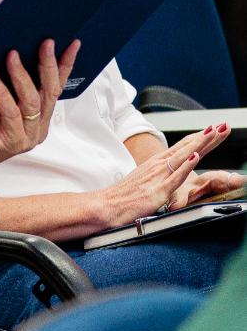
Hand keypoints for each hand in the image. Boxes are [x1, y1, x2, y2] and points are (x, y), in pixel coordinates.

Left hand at [0, 38, 79, 178]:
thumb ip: (7, 80)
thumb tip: (15, 50)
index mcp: (37, 117)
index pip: (55, 87)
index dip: (65, 65)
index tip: (71, 44)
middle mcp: (36, 128)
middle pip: (50, 92)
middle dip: (48, 64)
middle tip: (45, 43)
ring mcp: (27, 137)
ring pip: (32, 101)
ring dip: (22, 74)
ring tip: (11, 55)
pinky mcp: (12, 143)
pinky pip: (10, 112)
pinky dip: (1, 91)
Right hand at [100, 123, 231, 226]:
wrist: (106, 205)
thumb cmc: (123, 196)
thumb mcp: (144, 180)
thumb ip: (158, 176)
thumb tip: (168, 174)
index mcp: (156, 163)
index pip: (183, 146)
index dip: (200, 137)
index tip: (215, 129)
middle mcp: (158, 165)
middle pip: (188, 146)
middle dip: (208, 136)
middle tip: (224, 125)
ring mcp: (158, 177)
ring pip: (184, 156)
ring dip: (201, 143)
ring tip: (214, 133)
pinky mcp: (158, 191)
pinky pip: (175, 177)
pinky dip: (186, 166)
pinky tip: (195, 157)